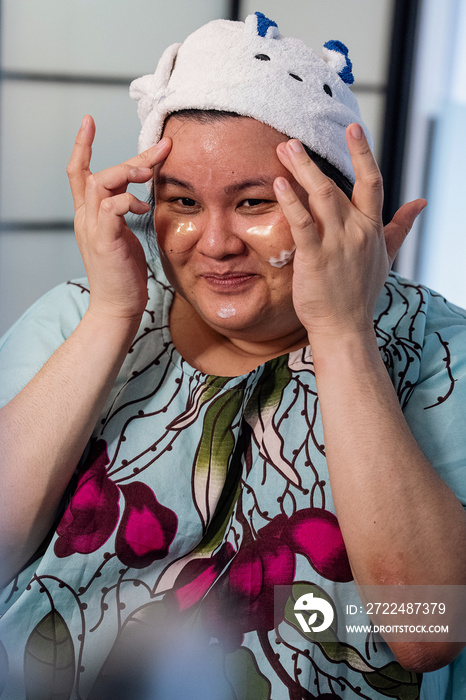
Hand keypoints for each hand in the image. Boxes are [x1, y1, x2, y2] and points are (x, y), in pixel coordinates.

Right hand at [67, 115, 171, 323]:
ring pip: (100, 183)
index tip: (88, 121)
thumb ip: (125, 214)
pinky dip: (129, 201)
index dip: (82, 146)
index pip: (79, 173)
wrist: (117, 308)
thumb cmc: (124, 275)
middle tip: (160, 147)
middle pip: (97, 173)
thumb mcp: (124, 237)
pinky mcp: (104, 240)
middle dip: (130, 156)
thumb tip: (141, 196)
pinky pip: (111, 207)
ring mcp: (92, 229)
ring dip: (127, 172)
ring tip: (150, 174)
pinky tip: (144, 208)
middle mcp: (86, 218)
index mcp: (89, 216)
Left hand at [273, 124, 425, 340]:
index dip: (363, 153)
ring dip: (301, 170)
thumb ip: (400, 226)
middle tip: (292, 142)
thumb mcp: (386, 255)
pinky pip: (303, 223)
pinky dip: (291, 201)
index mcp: (372, 228)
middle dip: (312, 161)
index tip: (353, 128)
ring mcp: (336, 243)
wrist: (346, 326)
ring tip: (284, 150)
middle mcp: (356, 231)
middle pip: (337, 184)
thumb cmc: (361, 292)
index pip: (372, 182)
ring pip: (320, 196)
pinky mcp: (315, 258)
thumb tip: (421, 202)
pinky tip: (279, 184)